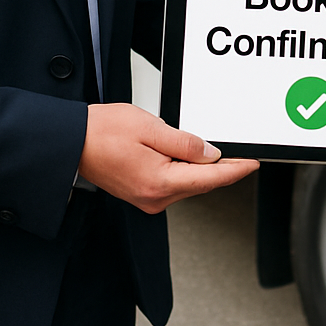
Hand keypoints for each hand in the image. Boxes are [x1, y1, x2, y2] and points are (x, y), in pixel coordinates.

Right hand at [77, 103, 258, 213]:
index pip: (209, 179)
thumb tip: (211, 153)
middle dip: (222, 166)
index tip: (253, 163)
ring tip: (211, 146)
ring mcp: (147, 197)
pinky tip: (188, 155)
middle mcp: (154, 197)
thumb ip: (185, 142)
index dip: (235, 170)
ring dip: (201, 166)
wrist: (72, 142)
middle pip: (200, 182)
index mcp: (159, 182)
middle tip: (241, 151)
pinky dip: (185, 169)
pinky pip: (174, 181)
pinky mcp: (142, 192)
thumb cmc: (103, 132)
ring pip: (188, 182)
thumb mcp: (151, 127)